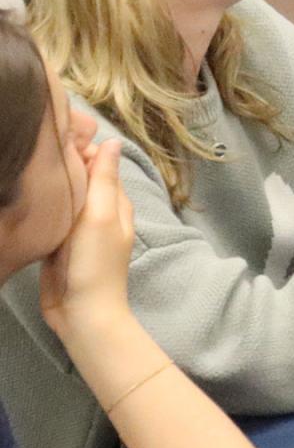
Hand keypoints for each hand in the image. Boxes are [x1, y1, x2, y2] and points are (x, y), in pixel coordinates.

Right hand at [39, 140, 134, 343]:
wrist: (81, 312)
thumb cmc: (96, 263)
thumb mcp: (102, 215)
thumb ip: (105, 180)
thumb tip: (113, 142)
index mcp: (115, 203)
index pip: (100, 164)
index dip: (81, 148)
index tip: (56, 135)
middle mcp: (99, 212)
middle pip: (80, 178)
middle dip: (62, 163)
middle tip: (34, 147)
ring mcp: (77, 228)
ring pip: (64, 196)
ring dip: (50, 184)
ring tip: (26, 165)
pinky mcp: (58, 243)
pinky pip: (50, 217)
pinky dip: (42, 206)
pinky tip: (24, 195)